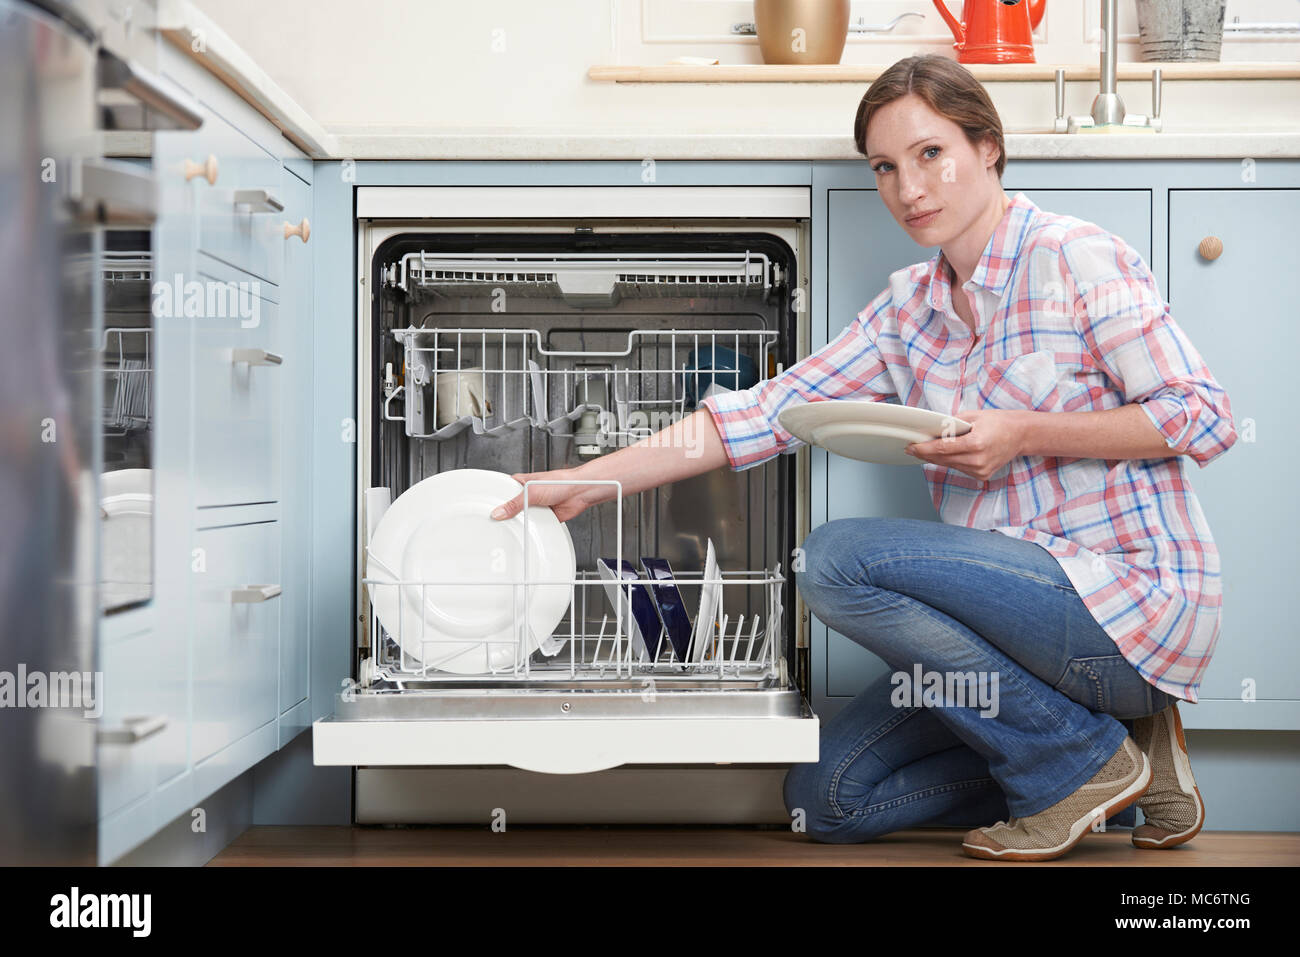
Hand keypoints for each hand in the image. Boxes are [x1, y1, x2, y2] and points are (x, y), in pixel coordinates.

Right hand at [490, 467, 597, 523]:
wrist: (580, 492)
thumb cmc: (561, 482)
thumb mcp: (532, 492)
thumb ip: (515, 504)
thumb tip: (499, 512)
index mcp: (521, 483)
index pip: (503, 491)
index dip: (495, 500)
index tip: (487, 508)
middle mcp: (527, 495)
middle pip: (511, 507)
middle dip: (507, 514)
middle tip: (500, 521)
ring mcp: (535, 506)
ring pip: (523, 517)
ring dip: (522, 521)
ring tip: (517, 525)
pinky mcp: (544, 516)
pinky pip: (534, 525)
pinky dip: (533, 527)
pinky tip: (530, 529)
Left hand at [904, 408, 1028, 481]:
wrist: (1021, 435)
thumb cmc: (998, 422)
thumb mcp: (973, 416)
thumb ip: (951, 424)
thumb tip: (931, 430)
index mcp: (976, 443)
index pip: (943, 449)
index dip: (924, 449)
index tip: (911, 447)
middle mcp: (978, 460)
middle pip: (943, 460)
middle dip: (926, 454)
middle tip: (912, 448)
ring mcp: (981, 470)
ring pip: (950, 465)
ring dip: (937, 458)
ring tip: (925, 450)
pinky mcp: (982, 476)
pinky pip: (959, 468)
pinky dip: (951, 461)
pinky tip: (947, 454)